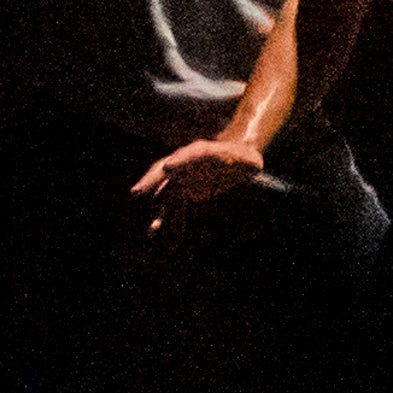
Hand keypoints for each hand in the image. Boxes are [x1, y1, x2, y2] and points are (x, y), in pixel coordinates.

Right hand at [134, 131, 268, 222]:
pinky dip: (173, 223)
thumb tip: (256, 166)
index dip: (178, 161)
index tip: (168, 167)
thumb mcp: (248, 159)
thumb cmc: (242, 158)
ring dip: (159, 214)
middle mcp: (184, 165)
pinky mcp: (184, 193)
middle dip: (149, 182)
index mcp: (199, 151)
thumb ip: (248, 162)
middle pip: (162, 173)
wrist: (235, 160)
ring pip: (164, 196)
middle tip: (136, 192)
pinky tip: (173, 241)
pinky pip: (175, 209)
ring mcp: (181, 180)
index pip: (186, 155)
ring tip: (151, 232)